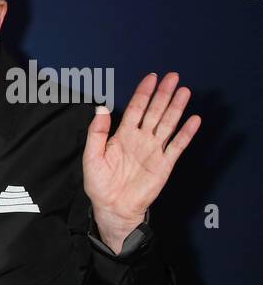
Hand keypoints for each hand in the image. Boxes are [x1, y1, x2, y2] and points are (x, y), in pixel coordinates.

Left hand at [84, 72, 200, 253]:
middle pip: (154, 112)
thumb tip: (101, 108)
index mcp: (122, 135)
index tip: (151, 78)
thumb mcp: (92, 156)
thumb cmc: (100, 183)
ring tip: (185, 91)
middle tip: (173, 77)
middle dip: (164, 94)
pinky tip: (194, 120)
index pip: (136, 109)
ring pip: (167, 124)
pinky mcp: (164, 164)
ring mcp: (154, 150)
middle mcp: (140, 139)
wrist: (112, 207)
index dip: (143, 93)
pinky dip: (186, 133)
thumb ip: (97, 133)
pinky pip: (177, 146)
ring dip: (176, 108)